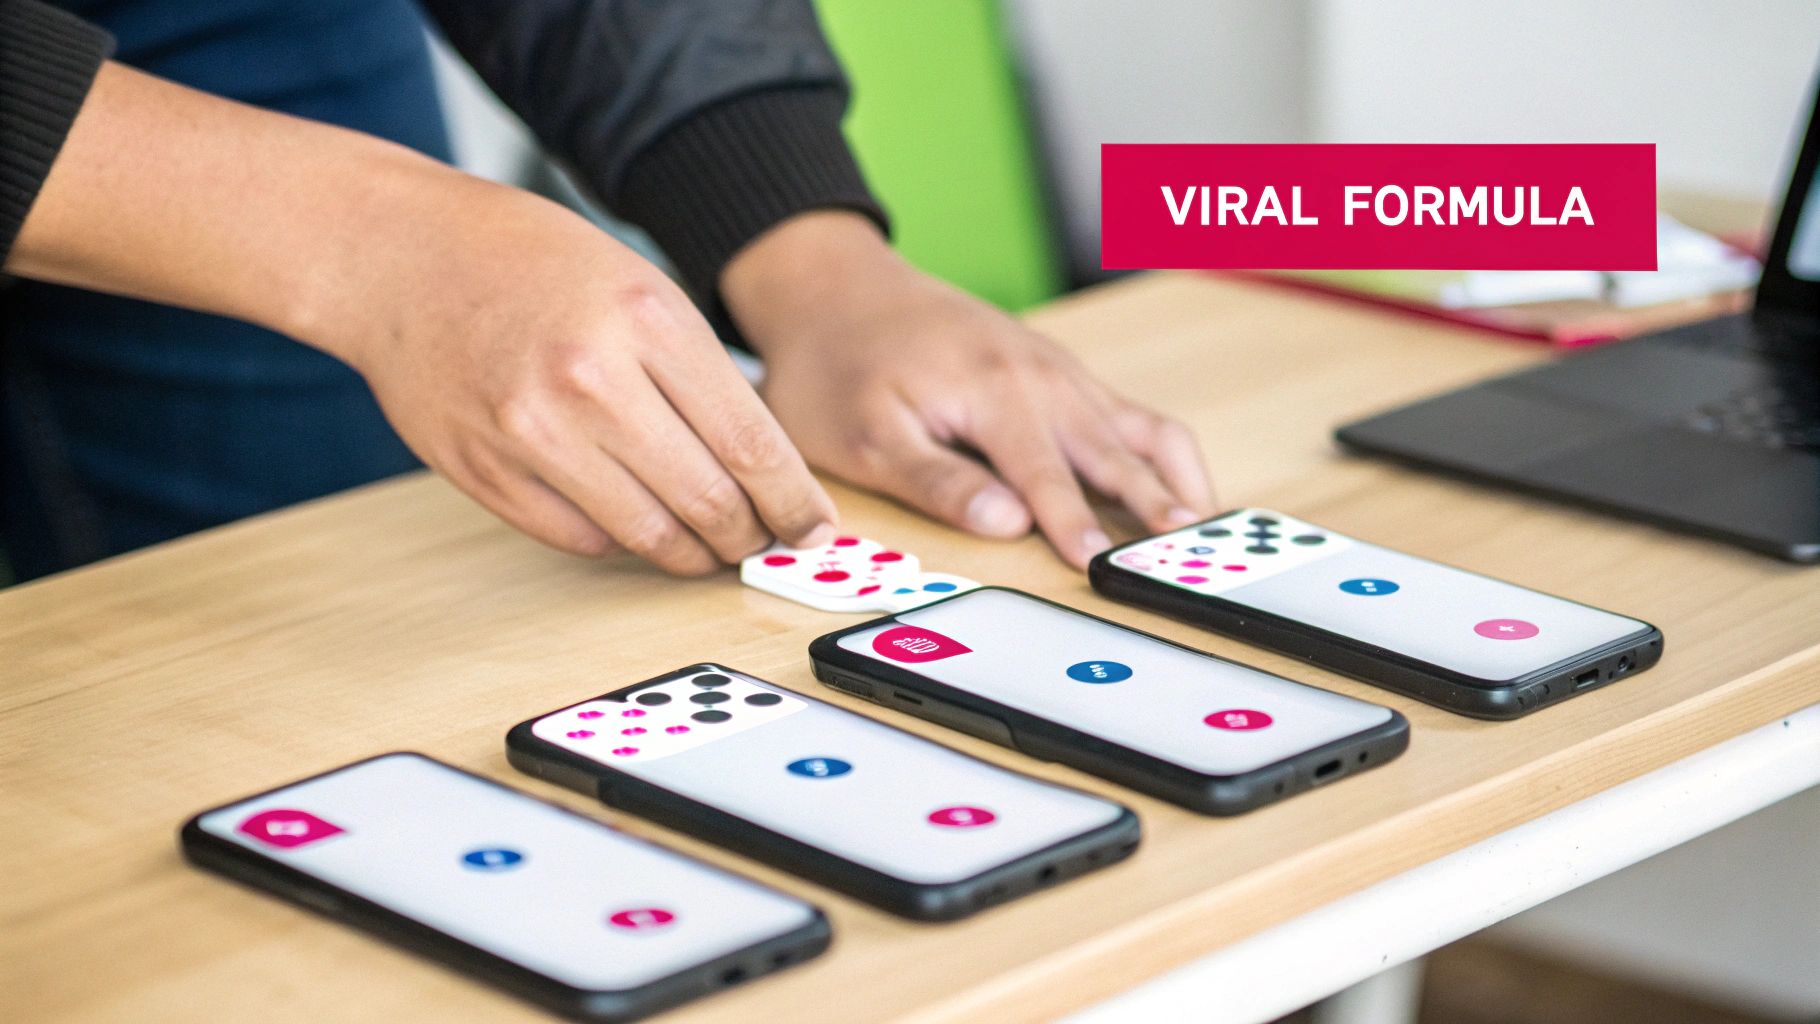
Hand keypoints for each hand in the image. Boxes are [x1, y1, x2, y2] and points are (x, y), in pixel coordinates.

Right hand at [11, 62, 837, 574]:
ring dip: (691, 554)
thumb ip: (701, 374)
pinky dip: (622, 542)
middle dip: (749, 536)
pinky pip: (582, 539)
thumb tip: (765, 471)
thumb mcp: (639, 287)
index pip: (752, 445)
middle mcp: (592, 380)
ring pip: (648, 535)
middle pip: (709, 502)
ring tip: (709, 546)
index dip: (793, 503)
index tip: (811, 528)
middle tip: (763, 541)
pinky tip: (636, 523)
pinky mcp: (487, 473)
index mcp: (648, 321)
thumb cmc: (530, 263)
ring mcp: (532, 433)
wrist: (398, 255)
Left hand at [722, 212, 1214, 567]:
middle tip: (1192, 557)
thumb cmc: (841, 365)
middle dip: (1155, 505)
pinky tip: (1174, 488)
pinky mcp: (1058, 370)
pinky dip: (1159, 451)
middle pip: (1114, 451)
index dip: (1078, 526)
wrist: (839, 287)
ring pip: (1139, 426)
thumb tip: (1006, 523)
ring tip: (1203, 531)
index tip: (1108, 567)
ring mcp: (1057, 369)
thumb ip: (938, 481)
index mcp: (994, 391)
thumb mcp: (864, 435)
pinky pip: (1127, 411)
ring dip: (1174, 478)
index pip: (1048, 475)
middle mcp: (1040, 376)